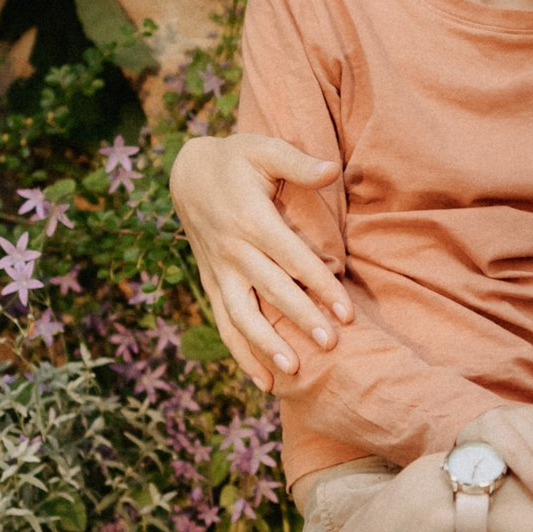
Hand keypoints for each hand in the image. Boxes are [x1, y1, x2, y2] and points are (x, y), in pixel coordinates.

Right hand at [170, 131, 350, 383]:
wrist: (187, 173)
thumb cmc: (235, 159)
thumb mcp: (263, 149)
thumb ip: (298, 162)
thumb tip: (331, 168)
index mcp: (250, 219)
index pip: (292, 259)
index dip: (320, 285)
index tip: (346, 312)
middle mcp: (232, 250)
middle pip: (271, 291)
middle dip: (301, 320)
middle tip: (331, 345)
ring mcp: (219, 271)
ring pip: (242, 315)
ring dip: (266, 346)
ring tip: (292, 372)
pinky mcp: (212, 284)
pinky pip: (225, 324)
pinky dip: (242, 354)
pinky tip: (264, 382)